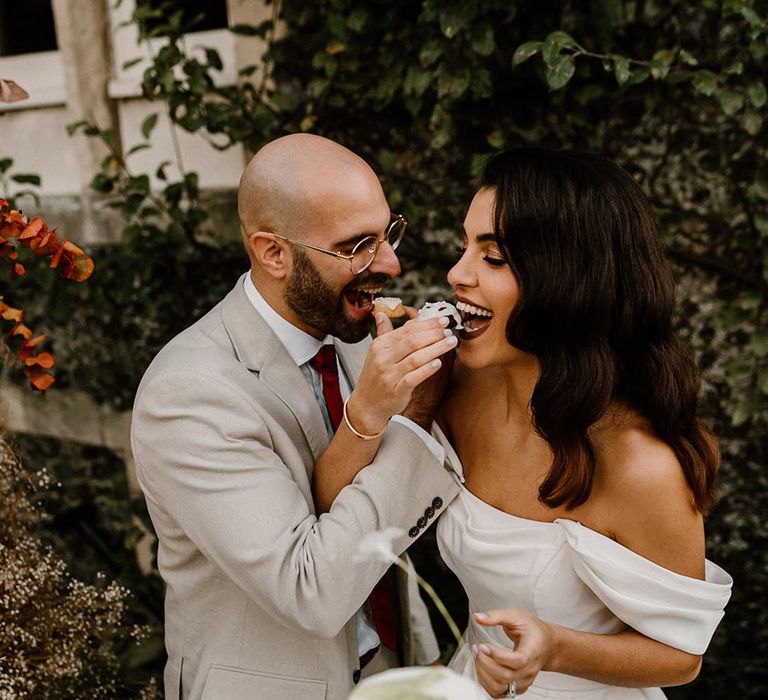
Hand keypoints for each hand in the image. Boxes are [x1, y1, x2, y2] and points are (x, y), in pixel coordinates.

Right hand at [346, 311, 456, 433]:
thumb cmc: (375, 377)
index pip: (406, 329)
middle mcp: (383, 358)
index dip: (426, 324)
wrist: (366, 404)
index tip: (442, 320)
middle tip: (448, 330)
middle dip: (434, 334)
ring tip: (450, 342)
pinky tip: (438, 363)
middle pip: (412, 341)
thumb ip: (383, 332)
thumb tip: (381, 313)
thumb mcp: (375, 352)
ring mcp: (389, 375)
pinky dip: (427, 369)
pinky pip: (414, 378)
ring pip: (416, 358)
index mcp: (380, 345)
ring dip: (436, 348)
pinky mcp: (396, 390)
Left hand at [471, 608, 555, 695]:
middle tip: (477, 649)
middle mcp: (529, 670)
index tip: (484, 645)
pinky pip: (498, 692)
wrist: (546, 644)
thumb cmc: (532, 630)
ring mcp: (523, 681)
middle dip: (485, 663)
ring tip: (478, 657)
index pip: (518, 661)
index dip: (498, 656)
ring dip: (483, 674)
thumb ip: (496, 616)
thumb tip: (477, 617)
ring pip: (500, 688)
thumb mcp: (516, 615)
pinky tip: (482, 667)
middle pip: (506, 676)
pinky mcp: (516, 687)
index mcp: (532, 651)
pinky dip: (485, 682)